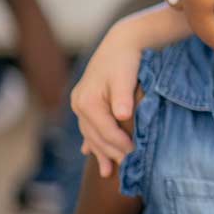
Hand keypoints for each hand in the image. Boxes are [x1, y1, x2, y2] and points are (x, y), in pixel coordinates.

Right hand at [71, 24, 143, 177]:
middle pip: (95, 135)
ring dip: (99, 152)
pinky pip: (88, 127)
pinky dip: (92, 141)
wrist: (122, 42)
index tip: (134, 155)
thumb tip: (122, 115)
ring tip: (108, 171)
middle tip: (128, 167)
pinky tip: (89, 153)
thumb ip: (123, 97)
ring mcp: (80, 104)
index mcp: (87, 101)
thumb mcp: (125, 77)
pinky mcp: (85, 102)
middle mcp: (79, 104)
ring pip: (90, 134)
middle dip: (111, 153)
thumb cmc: (126, 60)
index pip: (104, 130)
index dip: (119, 144)